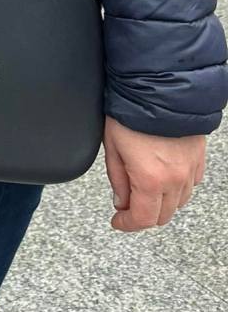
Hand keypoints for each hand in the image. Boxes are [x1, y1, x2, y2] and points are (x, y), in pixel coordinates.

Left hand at [103, 116, 204, 230]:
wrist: (158, 86)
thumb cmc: (131, 111)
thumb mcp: (112, 145)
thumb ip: (117, 179)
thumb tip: (121, 202)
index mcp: (150, 179)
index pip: (143, 219)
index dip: (128, 225)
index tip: (118, 222)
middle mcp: (174, 179)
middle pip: (163, 215)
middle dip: (144, 215)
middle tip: (128, 206)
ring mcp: (190, 169)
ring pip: (179, 202)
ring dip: (162, 202)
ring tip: (144, 189)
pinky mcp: (198, 158)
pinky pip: (191, 183)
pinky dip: (178, 187)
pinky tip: (165, 177)